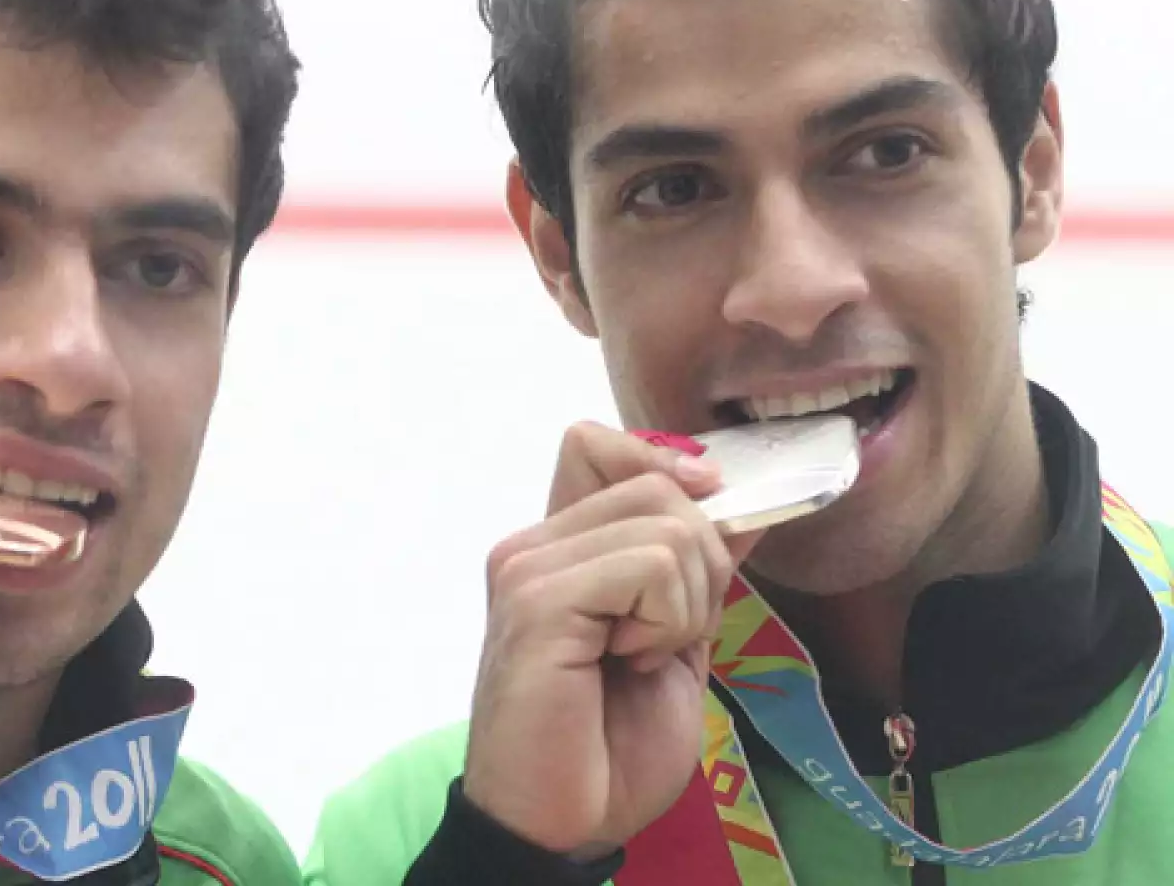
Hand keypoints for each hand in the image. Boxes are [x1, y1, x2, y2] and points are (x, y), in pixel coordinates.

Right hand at [460, 422, 761, 856]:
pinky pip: (650, 567)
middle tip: (669, 634)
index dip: (665, 465)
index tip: (708, 518)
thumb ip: (695, 572)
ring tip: (641, 657)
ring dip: (687, 602)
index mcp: (556, 548)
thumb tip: (741, 504)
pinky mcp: (539, 599)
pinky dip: (667, 620)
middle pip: (655, 483)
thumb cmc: (610, 748)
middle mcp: (533, 544)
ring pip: (666, 524)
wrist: (562, 824)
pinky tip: (628, 663)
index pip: (598, 445)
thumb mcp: (676, 641)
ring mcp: (529, 567)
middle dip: (703, 557)